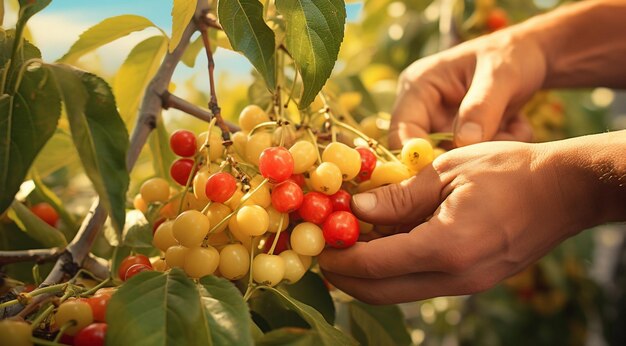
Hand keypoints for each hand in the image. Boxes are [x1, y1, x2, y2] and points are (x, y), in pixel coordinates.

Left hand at [318, 140, 602, 303]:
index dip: (337, 259)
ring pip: (398, 292)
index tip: (316, 247)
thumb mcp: (446, 170)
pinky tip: (384, 244)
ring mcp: (465, 284)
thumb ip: (398, 195)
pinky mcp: (472, 281)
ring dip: (368, 275)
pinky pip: (420, 284)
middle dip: (345, 277)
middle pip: (380, 292)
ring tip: (349, 245)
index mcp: (445, 247)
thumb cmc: (508, 170)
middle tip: (323, 252)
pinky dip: (394, 270)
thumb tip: (355, 207)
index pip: (373, 266)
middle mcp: (454, 277)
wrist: (563, 192)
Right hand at [390, 28, 544, 147]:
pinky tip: (514, 129)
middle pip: (422, 149)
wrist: (532, 56)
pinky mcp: (458, 136)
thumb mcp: (500, 76)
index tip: (446, 170)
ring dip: (481, 152)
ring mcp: (440, 123)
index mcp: (418, 86)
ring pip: (449, 156)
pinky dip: (492, 149)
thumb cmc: (512, 55)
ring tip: (512, 131)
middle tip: (491, 151)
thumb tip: (463, 141)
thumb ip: (481, 108)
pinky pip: (467, 156)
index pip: (401, 129)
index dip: (415, 155)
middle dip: (457, 155)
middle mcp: (422, 107)